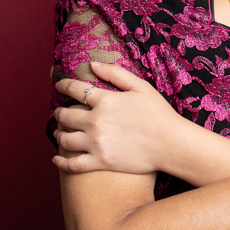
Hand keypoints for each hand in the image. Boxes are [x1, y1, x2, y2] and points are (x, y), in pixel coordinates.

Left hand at [52, 61, 185, 174]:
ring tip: (60, 132)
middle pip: (65, 115)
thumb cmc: (159, 113)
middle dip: (59, 113)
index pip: (74, 89)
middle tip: (59, 113)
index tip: (59, 86)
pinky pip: (72, 164)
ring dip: (58, 134)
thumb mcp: (141, 87)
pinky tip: (57, 159)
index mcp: (105, 100)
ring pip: (64, 139)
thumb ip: (116, 73)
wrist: (171, 144)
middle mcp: (96, 121)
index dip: (62, 86)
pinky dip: (61, 162)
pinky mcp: (100, 162)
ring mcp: (97, 143)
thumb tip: (93, 64)